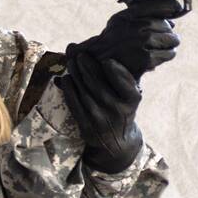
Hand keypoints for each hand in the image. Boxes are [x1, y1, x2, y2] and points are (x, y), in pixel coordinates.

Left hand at [55, 49, 144, 172]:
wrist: (116, 142)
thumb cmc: (122, 109)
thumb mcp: (128, 94)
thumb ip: (120, 76)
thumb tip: (103, 55)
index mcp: (132, 99)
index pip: (125, 83)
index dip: (116, 71)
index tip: (107, 59)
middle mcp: (118, 110)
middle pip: (99, 85)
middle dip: (88, 67)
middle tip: (79, 55)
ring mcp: (101, 119)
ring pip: (85, 93)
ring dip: (76, 76)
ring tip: (71, 63)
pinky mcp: (87, 126)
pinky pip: (75, 106)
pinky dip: (69, 91)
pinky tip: (65, 79)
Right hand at [68, 0, 181, 81]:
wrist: (97, 64)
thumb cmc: (112, 42)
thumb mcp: (121, 21)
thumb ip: (142, 14)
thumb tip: (173, 14)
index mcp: (130, 14)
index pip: (163, 4)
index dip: (172, 7)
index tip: (176, 10)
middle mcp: (137, 25)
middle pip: (168, 25)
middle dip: (167, 33)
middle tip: (160, 39)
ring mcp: (142, 42)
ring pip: (171, 40)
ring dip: (168, 45)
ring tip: (159, 48)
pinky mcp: (146, 58)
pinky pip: (168, 54)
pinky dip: (165, 56)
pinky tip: (156, 57)